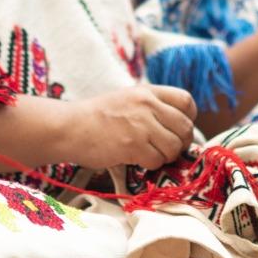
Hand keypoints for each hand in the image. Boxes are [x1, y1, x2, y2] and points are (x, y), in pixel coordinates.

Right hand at [66, 85, 196, 169]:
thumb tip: (179, 126)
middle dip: (180, 143)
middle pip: (184, 127)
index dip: (188, 118)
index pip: (186, 101)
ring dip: (165, 156)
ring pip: (173, 147)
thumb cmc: (96, 116)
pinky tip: (137, 160)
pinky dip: (150, 165)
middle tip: (167, 149)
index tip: (178, 128)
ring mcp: (141, 125)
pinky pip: (157, 160)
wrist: (70, 127)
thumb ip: (152, 107)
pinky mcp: (133, 146)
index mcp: (147, 91)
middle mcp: (147, 105)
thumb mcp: (127, 99)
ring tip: (150, 155)